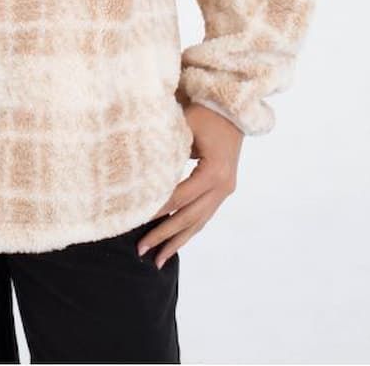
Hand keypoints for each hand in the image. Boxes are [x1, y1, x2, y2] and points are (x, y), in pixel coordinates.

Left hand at [136, 103, 242, 267]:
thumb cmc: (206, 112)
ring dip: (176, 241)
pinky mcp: (223, 190)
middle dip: (163, 234)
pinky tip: (174, 243)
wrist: (233, 109)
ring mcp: (225, 191)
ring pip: (198, 223)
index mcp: (214, 173)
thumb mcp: (186, 126)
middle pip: (188, 217)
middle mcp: (223, 186)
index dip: (157, 209)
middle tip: (140, 249)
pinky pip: (203, 216)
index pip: (179, 197)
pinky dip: (188, 230)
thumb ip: (167, 149)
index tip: (135, 220)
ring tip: (157, 260)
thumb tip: (141, 172)